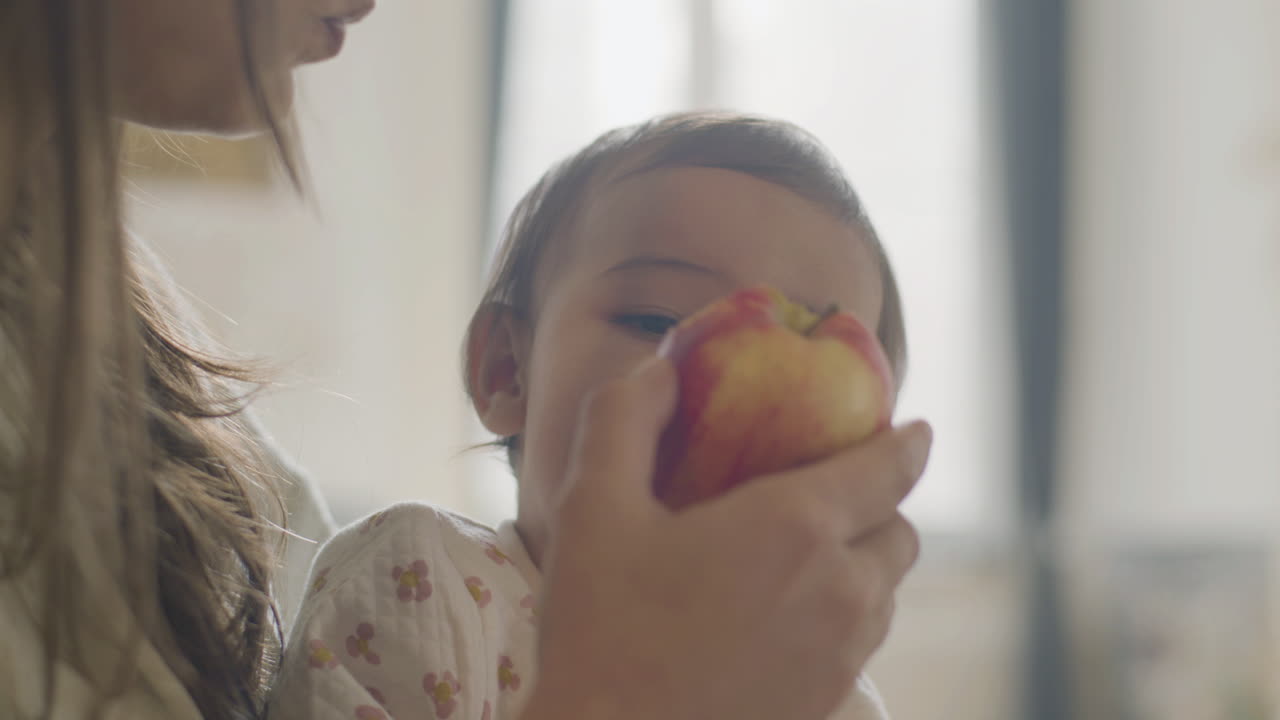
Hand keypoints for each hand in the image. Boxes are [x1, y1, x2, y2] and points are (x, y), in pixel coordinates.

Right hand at [523, 356, 930, 719]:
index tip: (912, 428)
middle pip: (899, 532)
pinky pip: (863, 643)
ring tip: (810, 555)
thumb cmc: (600, 629)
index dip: (906, 443)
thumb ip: (626, 418)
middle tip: (836, 491)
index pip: (889, 469)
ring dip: (864, 562)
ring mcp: (841, 656)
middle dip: (880, 504)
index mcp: (795, 527)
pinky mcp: (827, 702)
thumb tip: (661, 368)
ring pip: (886, 592)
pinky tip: (789, 615)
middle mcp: (840, 590)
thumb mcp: (592, 507)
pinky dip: (847, 614)